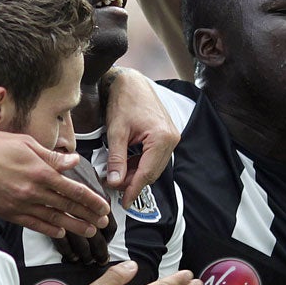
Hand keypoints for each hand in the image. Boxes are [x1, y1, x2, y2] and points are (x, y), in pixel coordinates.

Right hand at [0, 128, 111, 239]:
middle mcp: (33, 191)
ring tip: (89, 232)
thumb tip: (73, 161)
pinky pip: (33, 224)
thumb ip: (52, 156)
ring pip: (54, 219)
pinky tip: (60, 233)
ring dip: (74, 227)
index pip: (75, 191)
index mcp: (41, 172)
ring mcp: (20, 204)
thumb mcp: (26, 143)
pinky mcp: (8, 212)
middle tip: (103, 224)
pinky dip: (49, 229)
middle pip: (68, 207)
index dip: (92, 201)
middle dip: (88, 216)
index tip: (104, 208)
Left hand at [103, 69, 178, 209]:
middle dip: (133, 182)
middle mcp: (171, 139)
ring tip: (116, 177)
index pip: (147, 172)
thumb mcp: (116, 132)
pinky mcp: (166, 136)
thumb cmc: (123, 100)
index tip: (124, 203)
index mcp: (162, 138)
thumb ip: (116, 159)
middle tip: (114, 189)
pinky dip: (140, 164)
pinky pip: (153, 157)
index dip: (133, 190)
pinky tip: (125, 166)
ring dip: (136, 174)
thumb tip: (114, 182)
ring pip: (153, 166)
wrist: (131, 81)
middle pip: (152, 172)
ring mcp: (171, 137)